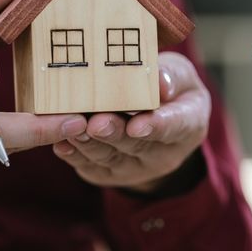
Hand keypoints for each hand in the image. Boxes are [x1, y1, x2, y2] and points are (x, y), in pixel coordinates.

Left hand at [52, 52, 209, 192]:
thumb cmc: (169, 91)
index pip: (176, 126)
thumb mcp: (180, 76)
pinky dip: (75, 156)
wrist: (158, 120)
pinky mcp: (110, 174)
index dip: (157, 126)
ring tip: (74, 128)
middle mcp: (164, 153)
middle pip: (138, 146)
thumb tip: (160, 84)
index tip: (138, 124)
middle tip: (97, 123)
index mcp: (188, 125)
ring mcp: (136, 167)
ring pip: (111, 158)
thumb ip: (172, 76)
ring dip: (91, 145)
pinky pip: (91, 167)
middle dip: (115, 134)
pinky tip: (62, 143)